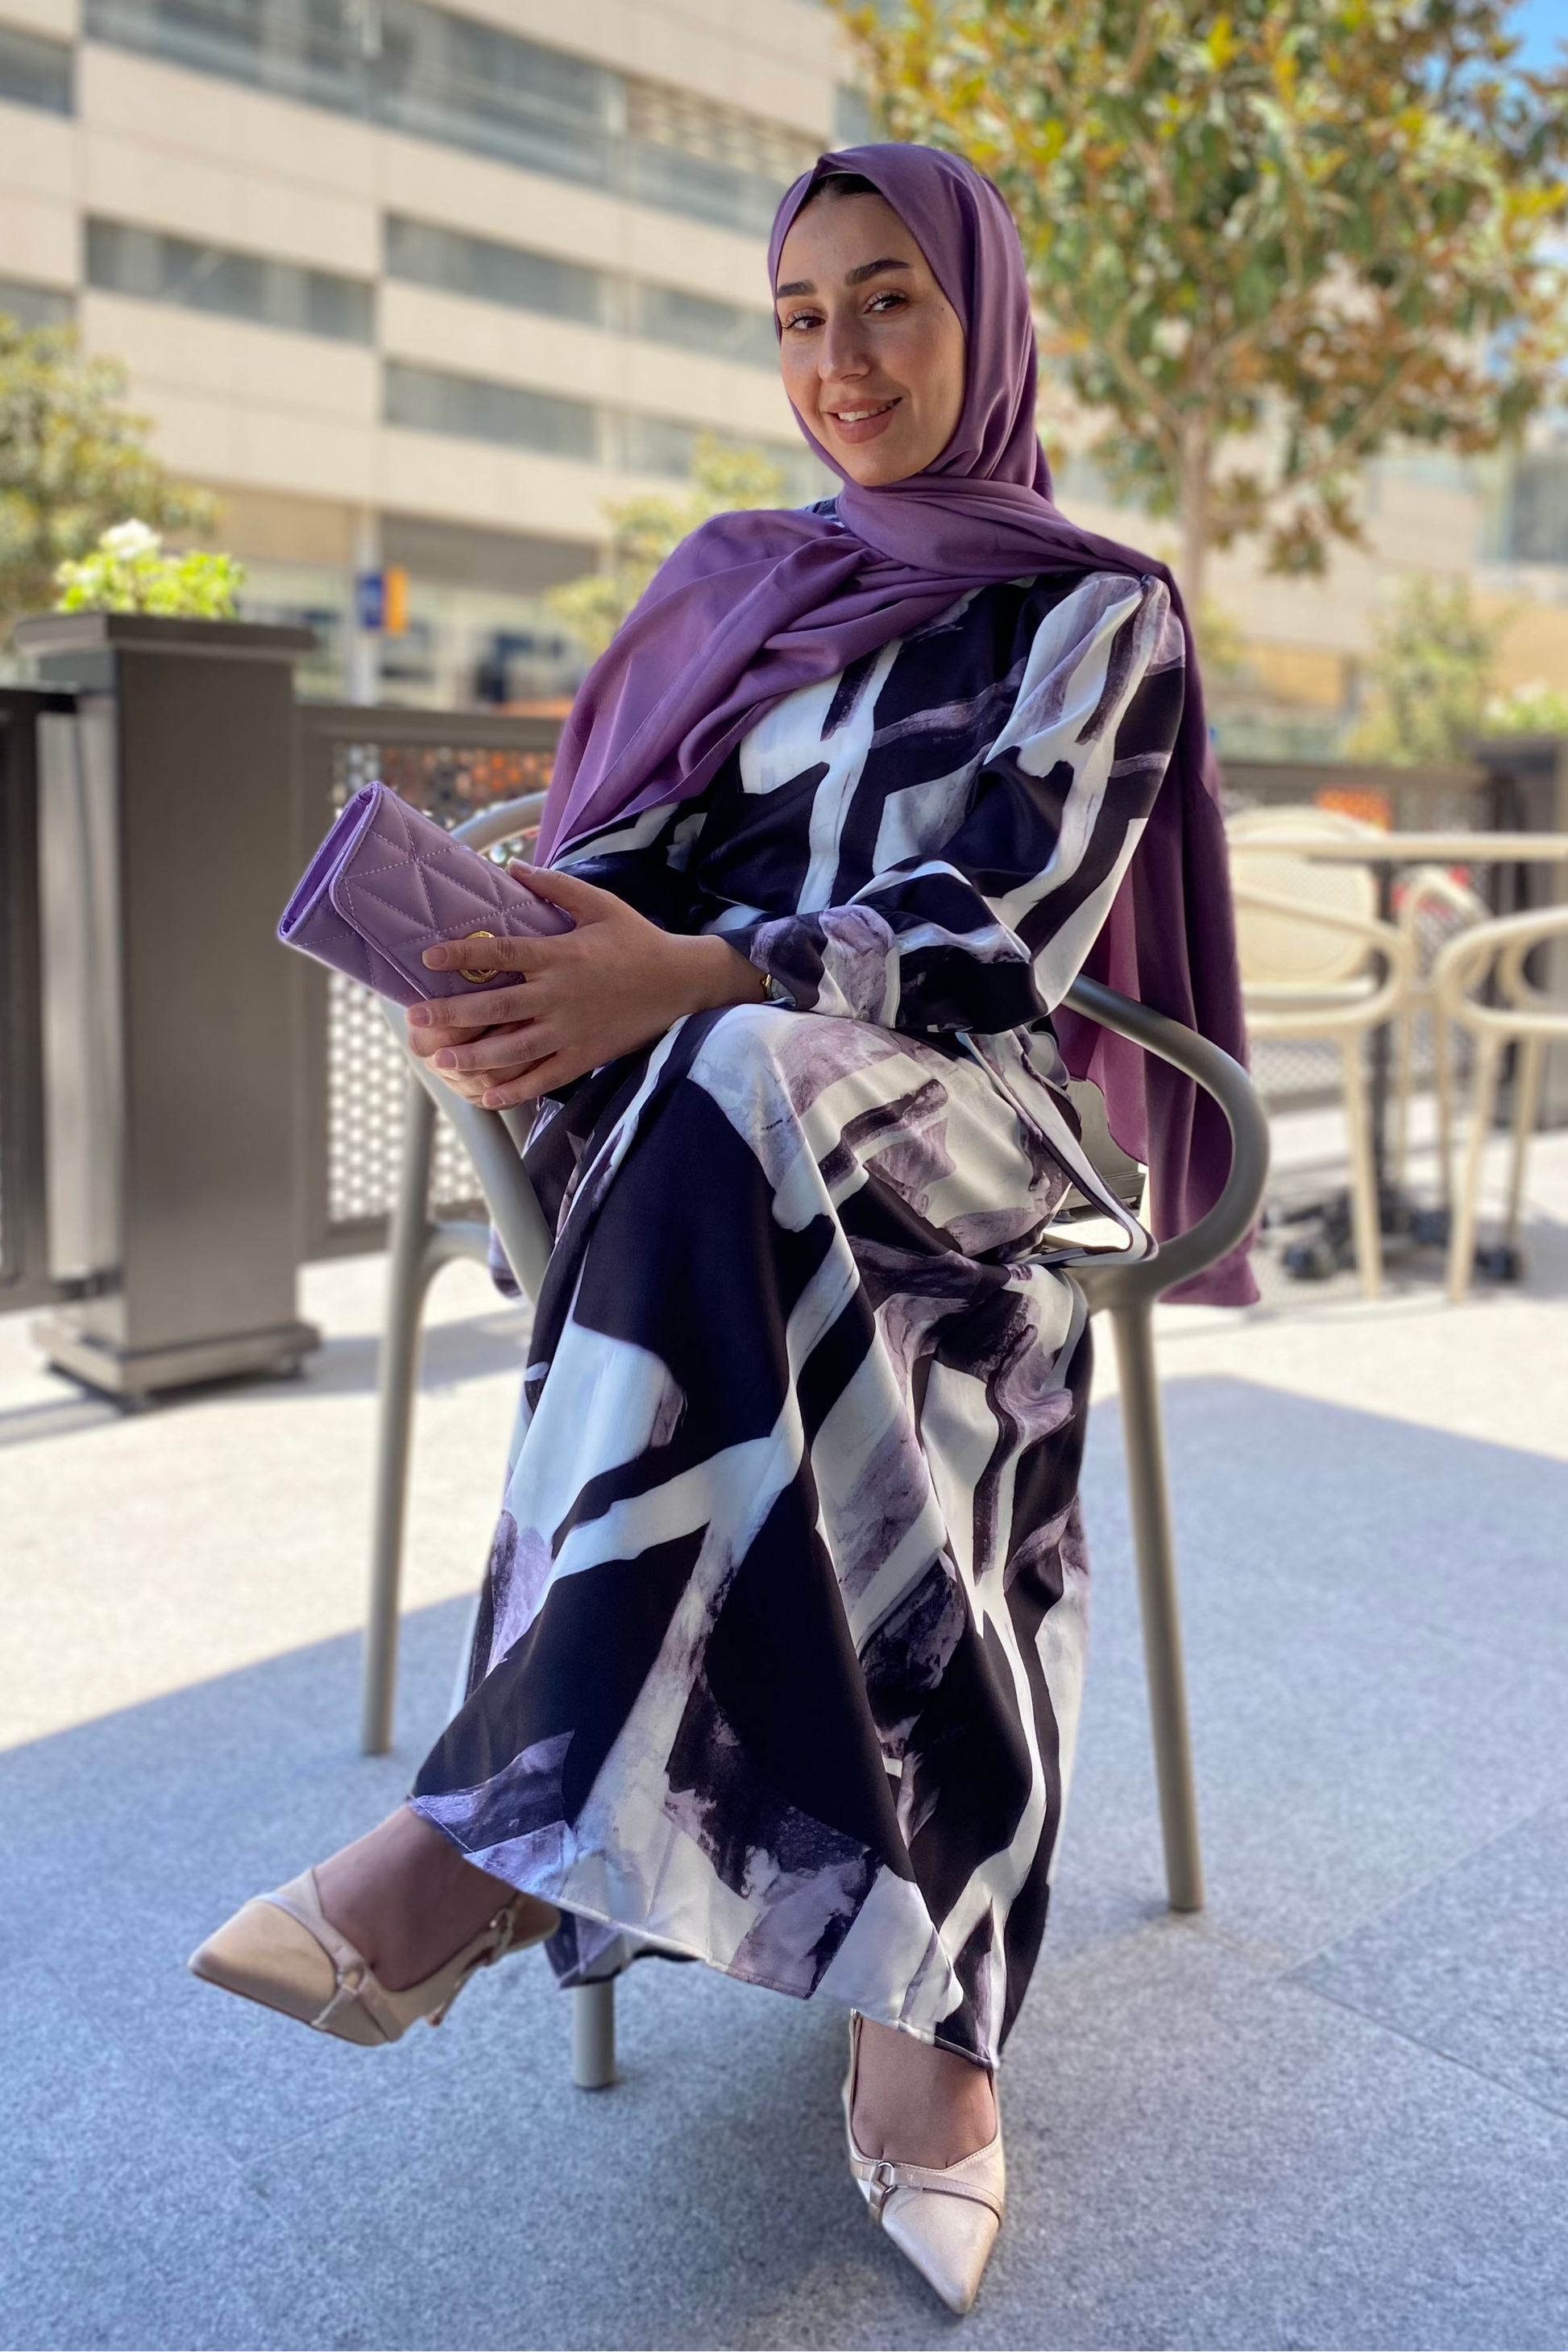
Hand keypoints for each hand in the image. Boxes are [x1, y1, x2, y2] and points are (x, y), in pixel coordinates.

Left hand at [405, 863, 765, 1107]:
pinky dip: (517, 1089)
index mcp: (561, 954)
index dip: (463, 954)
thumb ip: (554, 887)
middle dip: (454, 1012)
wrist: (681, 982)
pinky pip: (546, 1076)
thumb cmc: (636, 939)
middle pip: (499, 1004)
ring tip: (442, 1060)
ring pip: (517, 1047)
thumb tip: (511, 866)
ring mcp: (573, 1028)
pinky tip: (487, 1095)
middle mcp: (561, 994)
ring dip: (477, 1055)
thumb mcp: (599, 904)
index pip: (503, 952)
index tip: (428, 958)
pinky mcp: (586, 1054)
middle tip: (416, 1019)